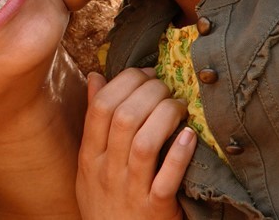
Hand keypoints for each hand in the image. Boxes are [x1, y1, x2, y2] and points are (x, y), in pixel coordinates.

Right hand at [76, 68, 196, 219]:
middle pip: (124, 118)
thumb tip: (95, 76)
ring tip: (178, 106)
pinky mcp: (156, 211)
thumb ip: (93, 119)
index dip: (124, 81)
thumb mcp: (90, 161)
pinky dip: (179, 154)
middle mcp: (106, 170)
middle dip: (149, 92)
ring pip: (144, 143)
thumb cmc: (105, 200)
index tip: (144, 73)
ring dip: (164, 116)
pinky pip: (167, 179)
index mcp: (90, 155)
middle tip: (166, 86)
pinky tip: (189, 135)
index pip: (101, 106)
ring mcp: (131, 191)